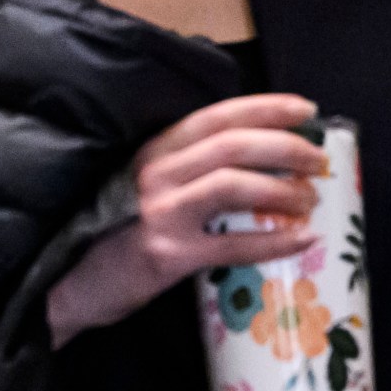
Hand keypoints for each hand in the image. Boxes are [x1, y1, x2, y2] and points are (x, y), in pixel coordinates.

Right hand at [46, 93, 327, 346]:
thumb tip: (261, 160)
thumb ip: (189, 170)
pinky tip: (301, 240)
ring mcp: (159, 212)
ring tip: (309, 200)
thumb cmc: (117, 232)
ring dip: (281, 189)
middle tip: (318, 161)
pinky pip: (230, 245)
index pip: (214, 117)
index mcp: (154, 151)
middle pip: (231, 145)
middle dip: (284, 147)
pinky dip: (272, 240)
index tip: (306, 109)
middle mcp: (154, 173)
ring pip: (231, 185)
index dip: (263, 108)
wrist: (72, 282)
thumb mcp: (148, 187)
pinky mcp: (166, 253)